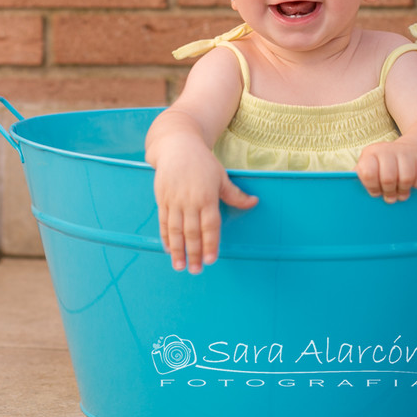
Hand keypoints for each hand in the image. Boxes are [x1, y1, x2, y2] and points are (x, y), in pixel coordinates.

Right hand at [153, 143, 256, 273]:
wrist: (176, 146)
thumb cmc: (202, 162)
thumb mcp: (221, 176)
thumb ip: (235, 194)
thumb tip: (254, 202)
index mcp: (207, 196)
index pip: (210, 226)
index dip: (211, 244)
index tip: (211, 260)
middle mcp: (189, 200)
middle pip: (192, 232)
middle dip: (194, 253)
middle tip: (195, 270)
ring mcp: (174, 200)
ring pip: (175, 230)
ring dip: (177, 250)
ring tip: (179, 266)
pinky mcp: (162, 199)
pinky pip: (163, 222)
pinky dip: (165, 237)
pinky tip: (168, 249)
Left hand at [356, 140, 416, 203]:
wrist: (402, 150)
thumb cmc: (379, 167)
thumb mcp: (365, 169)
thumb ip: (358, 180)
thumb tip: (345, 192)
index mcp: (369, 154)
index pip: (368, 174)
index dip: (372, 188)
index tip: (376, 192)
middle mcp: (387, 148)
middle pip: (388, 179)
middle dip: (389, 192)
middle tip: (391, 197)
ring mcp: (405, 150)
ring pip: (407, 179)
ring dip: (404, 190)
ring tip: (401, 192)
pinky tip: (413, 184)